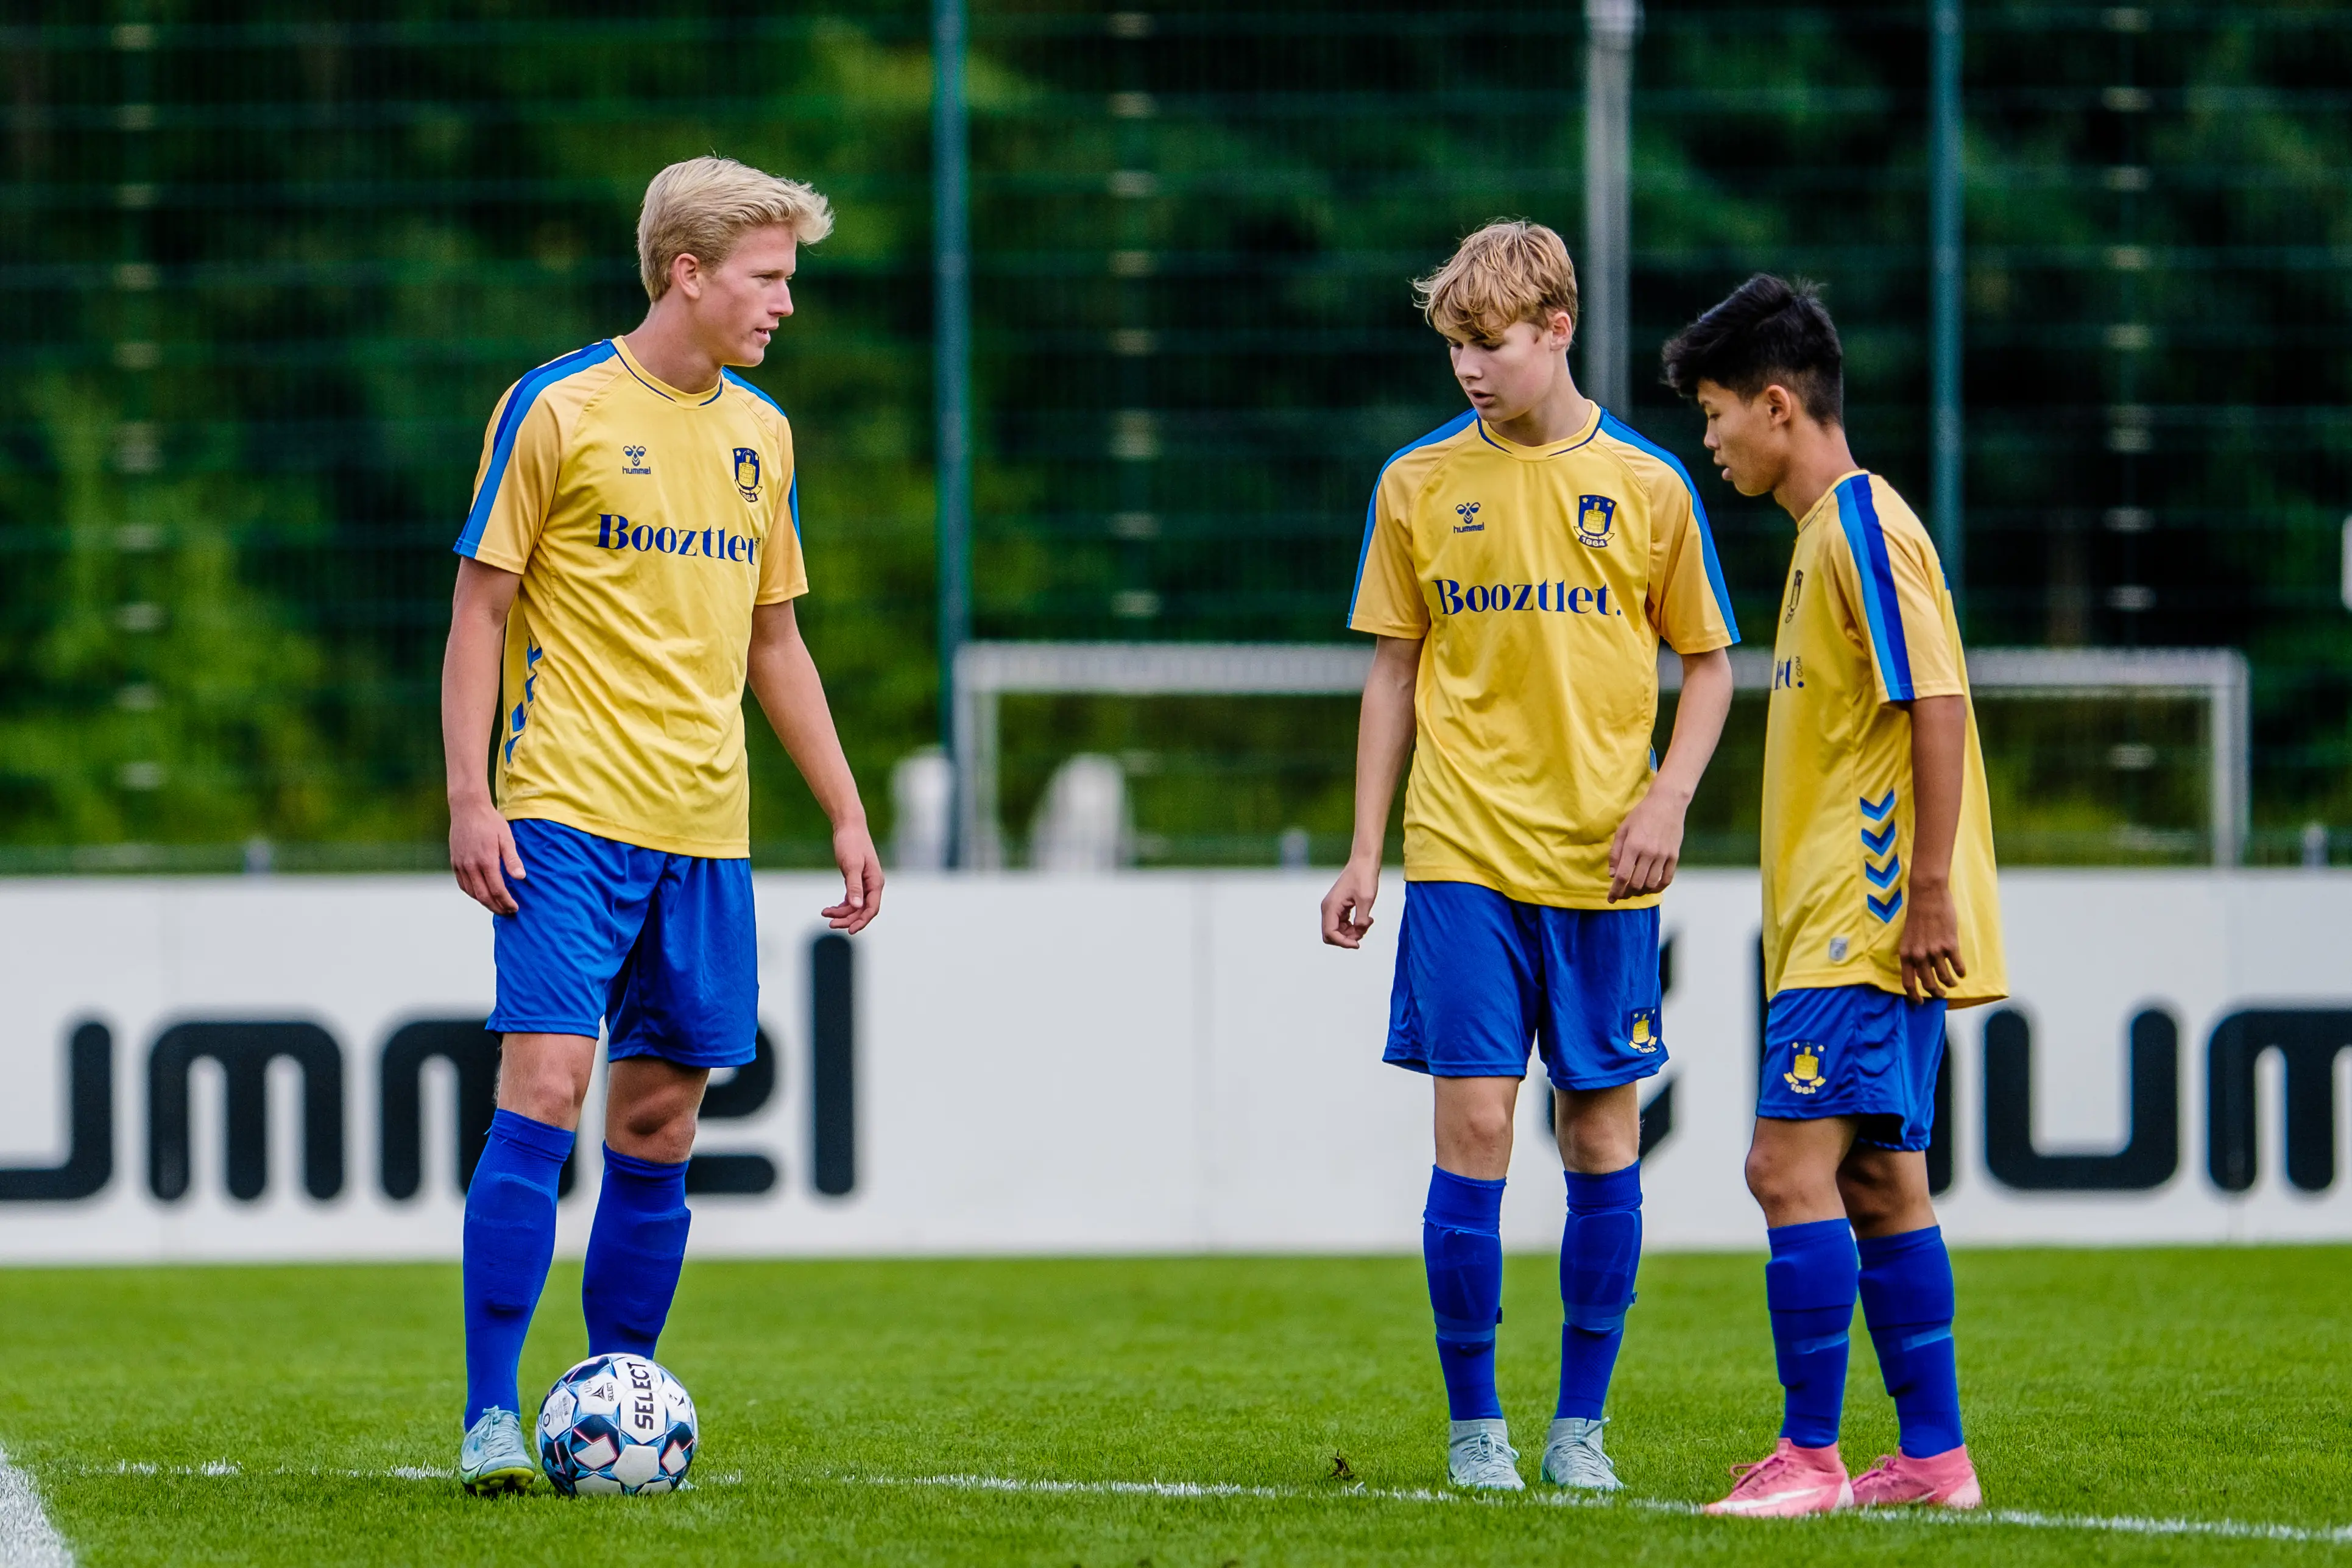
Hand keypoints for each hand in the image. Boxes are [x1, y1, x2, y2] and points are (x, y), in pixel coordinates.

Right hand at [449, 798, 523, 914]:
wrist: (468, 809)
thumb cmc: (491, 822)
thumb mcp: (506, 838)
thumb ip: (512, 859)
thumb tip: (521, 878)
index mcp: (486, 861)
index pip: (497, 890)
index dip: (506, 902)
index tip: (515, 908)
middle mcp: (471, 866)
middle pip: (483, 896)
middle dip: (497, 907)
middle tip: (508, 913)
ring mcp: (460, 865)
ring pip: (472, 893)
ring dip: (485, 903)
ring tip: (497, 906)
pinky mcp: (455, 862)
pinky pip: (463, 884)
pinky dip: (473, 893)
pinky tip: (482, 894)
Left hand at [824, 819, 883, 933]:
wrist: (848, 826)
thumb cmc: (851, 843)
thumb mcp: (852, 865)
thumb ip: (854, 886)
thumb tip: (857, 907)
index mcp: (875, 882)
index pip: (872, 908)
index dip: (862, 921)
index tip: (849, 930)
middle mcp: (872, 884)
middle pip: (862, 910)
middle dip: (847, 919)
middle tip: (830, 923)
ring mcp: (864, 883)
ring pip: (855, 906)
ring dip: (842, 912)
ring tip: (825, 913)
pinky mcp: (855, 880)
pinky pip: (851, 899)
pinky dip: (842, 905)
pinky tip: (830, 908)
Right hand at [1320, 854, 1380, 947]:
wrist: (1364, 862)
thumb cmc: (1364, 877)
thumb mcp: (1366, 900)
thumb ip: (1362, 919)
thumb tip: (1359, 931)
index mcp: (1331, 906)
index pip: (1330, 933)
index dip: (1343, 942)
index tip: (1358, 944)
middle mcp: (1328, 908)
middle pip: (1330, 935)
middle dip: (1346, 938)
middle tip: (1362, 931)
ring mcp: (1333, 907)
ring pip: (1338, 930)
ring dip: (1352, 932)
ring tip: (1367, 922)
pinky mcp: (1339, 906)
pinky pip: (1343, 923)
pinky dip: (1353, 926)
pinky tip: (1366, 919)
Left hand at [1607, 785, 1688, 901]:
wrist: (1667, 803)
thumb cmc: (1641, 815)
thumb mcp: (1622, 830)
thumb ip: (1616, 853)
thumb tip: (1613, 875)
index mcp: (1633, 846)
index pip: (1623, 877)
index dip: (1615, 891)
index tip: (1610, 899)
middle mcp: (1648, 853)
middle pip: (1636, 884)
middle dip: (1626, 894)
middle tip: (1621, 895)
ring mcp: (1663, 856)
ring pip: (1651, 884)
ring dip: (1640, 892)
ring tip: (1634, 891)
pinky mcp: (1674, 856)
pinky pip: (1666, 879)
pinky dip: (1658, 888)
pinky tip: (1650, 888)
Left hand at [1898, 879, 1964, 1001]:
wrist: (1927, 896)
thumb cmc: (1917, 915)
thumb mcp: (1908, 937)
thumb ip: (1913, 954)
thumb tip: (1920, 971)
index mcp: (1906, 954)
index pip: (1908, 982)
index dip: (1914, 996)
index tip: (1920, 1003)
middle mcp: (1919, 955)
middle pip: (1928, 984)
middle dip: (1936, 993)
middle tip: (1941, 995)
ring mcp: (1934, 951)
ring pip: (1945, 977)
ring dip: (1950, 983)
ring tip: (1953, 983)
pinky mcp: (1950, 944)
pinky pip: (1957, 965)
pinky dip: (1960, 971)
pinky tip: (1962, 972)